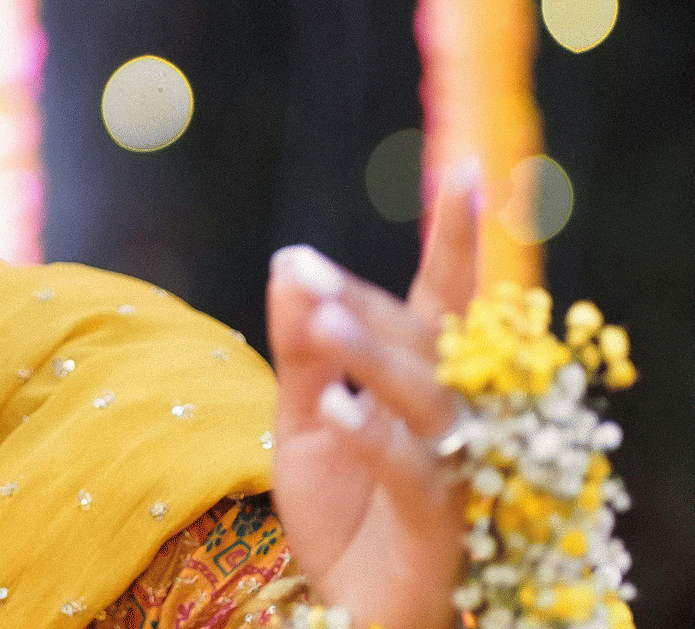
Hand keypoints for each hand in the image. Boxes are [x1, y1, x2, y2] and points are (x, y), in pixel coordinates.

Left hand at [265, 159, 480, 628]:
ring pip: (428, 399)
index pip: (442, 301)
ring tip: (319, 320)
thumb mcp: (302, 418)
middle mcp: (453, 417)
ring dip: (372, 355)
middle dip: (363, 301)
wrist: (345, 603)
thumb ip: (302, 347)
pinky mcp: (440, 526)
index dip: (457, 241)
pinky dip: (373, 436)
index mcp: (422, 382)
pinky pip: (415, 472)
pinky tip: (334, 405)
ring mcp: (454, 471)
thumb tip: (289, 261)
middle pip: (423, 342)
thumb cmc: (339, 508)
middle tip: (302, 267)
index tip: (470, 173)